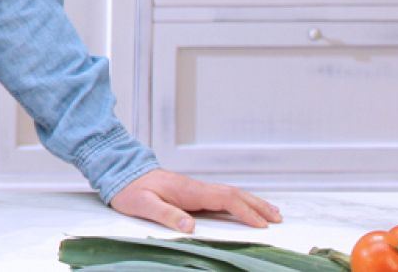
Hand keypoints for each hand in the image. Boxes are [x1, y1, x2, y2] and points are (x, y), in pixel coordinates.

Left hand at [109, 169, 281, 231]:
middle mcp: (195, 187)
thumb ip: (165, 214)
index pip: (224, 199)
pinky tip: (243, 208)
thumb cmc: (130, 189)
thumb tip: (189, 226)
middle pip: (234, 194)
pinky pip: (221, 196)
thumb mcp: (143, 204)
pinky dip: (238, 201)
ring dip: (252, 202)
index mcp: (188, 191)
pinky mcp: (191, 191)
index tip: (262, 224)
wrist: (120, 171)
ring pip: (230, 193)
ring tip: (271, 213)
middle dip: (257, 205)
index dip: (245, 211)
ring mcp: (195, 188)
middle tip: (278, 218)